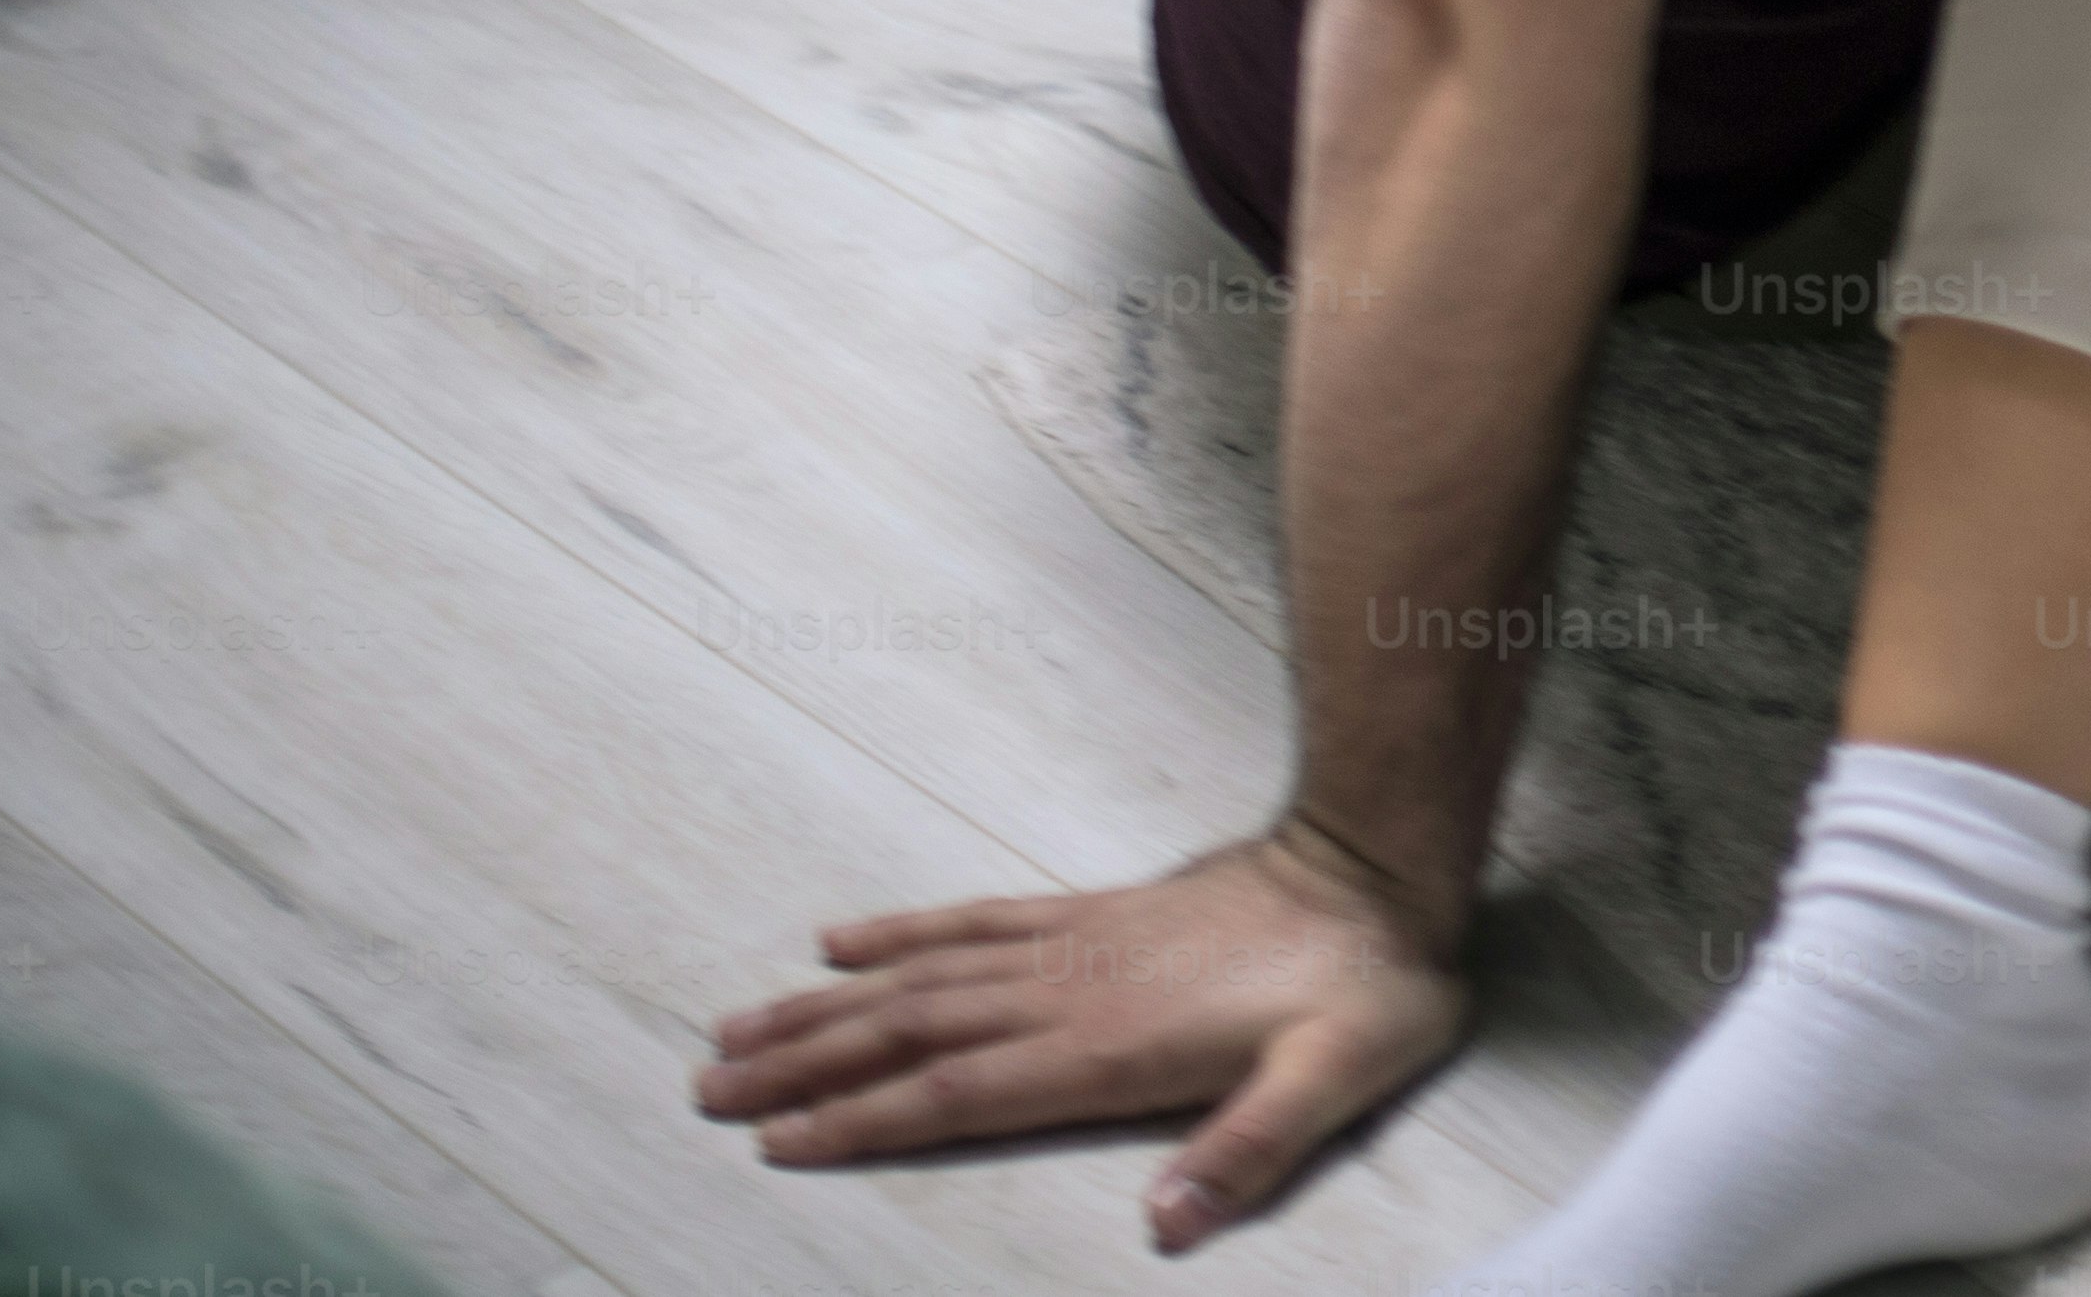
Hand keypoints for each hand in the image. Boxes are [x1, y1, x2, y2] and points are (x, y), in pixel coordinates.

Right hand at [695, 819, 1467, 1250]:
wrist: (1382, 864)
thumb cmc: (1370, 984)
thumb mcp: (1338, 1079)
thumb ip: (1251, 1150)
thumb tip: (1168, 1227)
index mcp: (1110, 1047)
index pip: (960, 1093)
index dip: (867, 1120)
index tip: (778, 1142)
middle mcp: (1070, 992)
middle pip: (912, 1034)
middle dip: (808, 1068)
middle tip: (708, 1092)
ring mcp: (1074, 946)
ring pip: (923, 979)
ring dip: (827, 1008)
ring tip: (737, 1030)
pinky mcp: (1092, 911)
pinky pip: (976, 919)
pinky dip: (903, 930)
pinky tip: (841, 939)